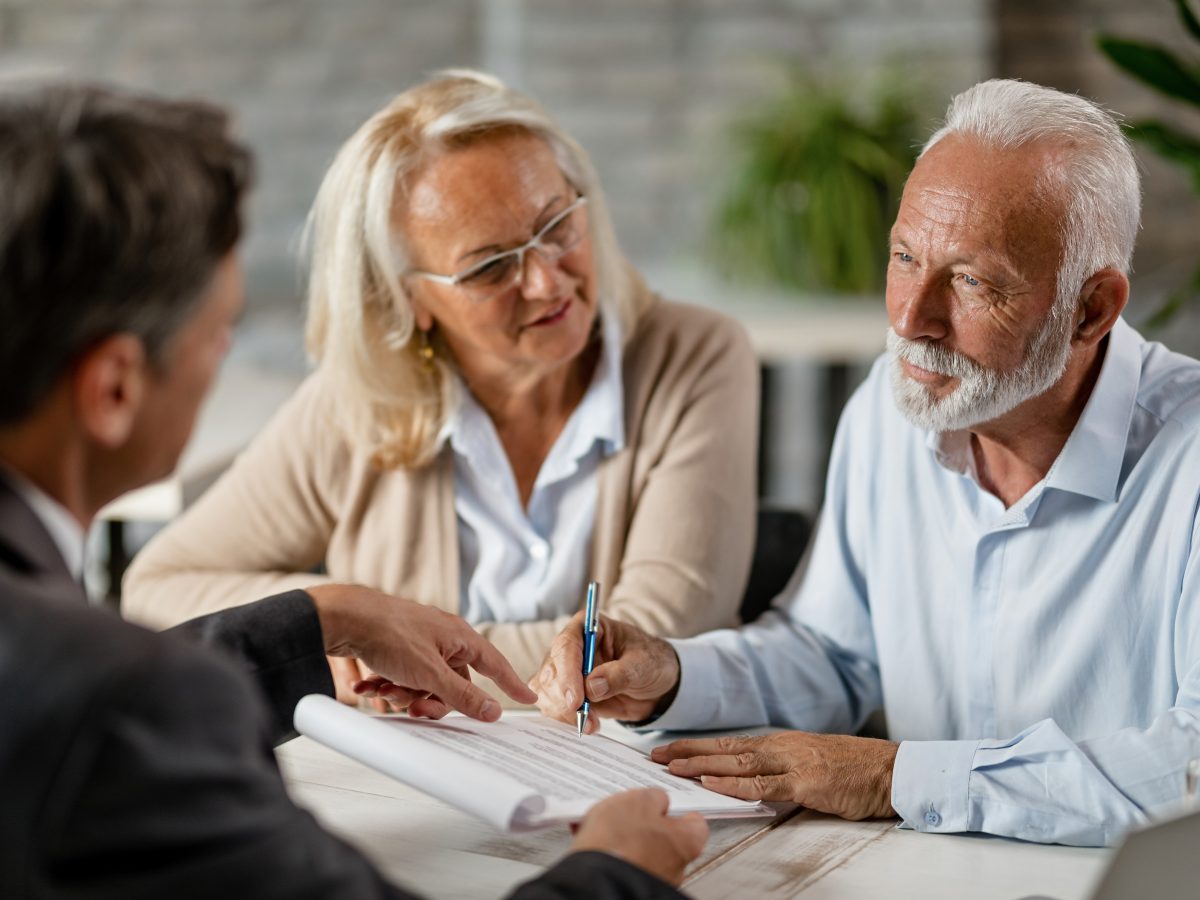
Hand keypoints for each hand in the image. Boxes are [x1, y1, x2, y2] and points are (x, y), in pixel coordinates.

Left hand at [308, 584, 536, 720]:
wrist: (344, 618)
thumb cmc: (389, 634)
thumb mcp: (430, 673)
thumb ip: (463, 695)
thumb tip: (493, 710)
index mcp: (459, 637)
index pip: (495, 664)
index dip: (511, 683)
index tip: (529, 698)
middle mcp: (443, 638)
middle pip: (453, 683)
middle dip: (432, 700)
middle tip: (416, 707)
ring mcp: (419, 643)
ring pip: (424, 684)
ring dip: (404, 694)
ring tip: (384, 690)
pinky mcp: (396, 648)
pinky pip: (401, 677)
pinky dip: (386, 686)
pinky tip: (368, 687)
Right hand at [529, 612, 679, 733]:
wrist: (655, 684)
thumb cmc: (651, 662)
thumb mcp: (643, 665)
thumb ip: (619, 674)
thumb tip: (592, 687)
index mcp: (588, 627)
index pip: (567, 645)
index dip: (568, 673)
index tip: (576, 699)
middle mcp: (571, 647)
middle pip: (551, 671)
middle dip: (564, 698)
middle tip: (584, 717)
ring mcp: (565, 670)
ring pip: (546, 691)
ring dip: (564, 712)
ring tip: (591, 723)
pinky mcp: (565, 692)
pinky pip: (552, 706)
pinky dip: (565, 720)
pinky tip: (588, 724)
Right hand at [570, 788, 707, 885]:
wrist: (594, 880)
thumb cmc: (621, 842)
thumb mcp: (640, 801)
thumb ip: (654, 798)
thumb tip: (658, 801)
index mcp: (685, 842)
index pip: (695, 824)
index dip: (680, 812)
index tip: (668, 805)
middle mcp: (675, 866)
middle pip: (666, 838)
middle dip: (648, 826)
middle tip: (628, 812)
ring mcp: (653, 879)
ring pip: (642, 851)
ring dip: (625, 840)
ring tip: (601, 826)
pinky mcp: (629, 885)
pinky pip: (623, 863)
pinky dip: (611, 852)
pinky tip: (591, 840)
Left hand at [651, 732, 898, 820]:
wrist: (892, 770)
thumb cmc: (854, 769)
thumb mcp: (811, 763)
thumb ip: (782, 769)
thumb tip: (751, 778)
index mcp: (781, 743)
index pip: (730, 743)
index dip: (697, 746)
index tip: (668, 750)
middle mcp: (782, 747)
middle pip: (725, 748)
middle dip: (687, 751)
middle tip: (653, 754)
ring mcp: (793, 762)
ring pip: (737, 762)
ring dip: (701, 764)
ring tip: (671, 766)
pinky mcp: (807, 782)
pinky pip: (763, 784)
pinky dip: (733, 783)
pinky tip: (711, 782)